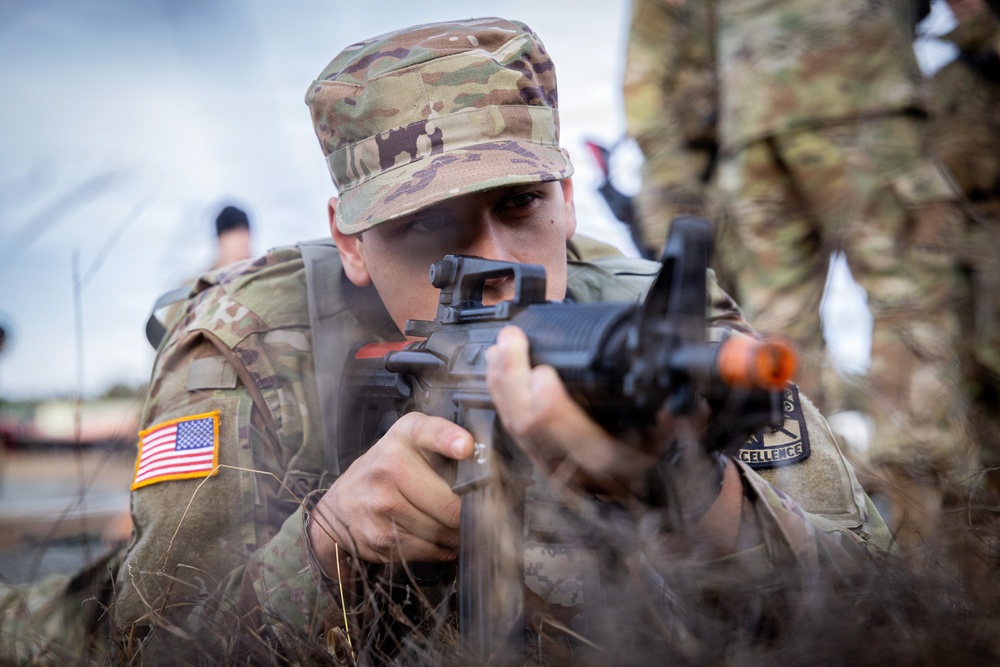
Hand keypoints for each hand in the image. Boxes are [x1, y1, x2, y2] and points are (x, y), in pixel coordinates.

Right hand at [307, 412, 473, 575]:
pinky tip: (439, 539)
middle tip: (477, 514)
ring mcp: (382, 503)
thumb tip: (487, 462)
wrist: (342, 503)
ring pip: (442, 531)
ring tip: (454, 526)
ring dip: (457, 534)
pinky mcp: (381, 536)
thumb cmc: (388, 468)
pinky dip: (442, 549)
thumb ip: (447, 441)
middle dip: (470, 514)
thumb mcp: (412, 441)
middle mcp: (390, 466)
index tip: (466, 447)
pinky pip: (429, 550)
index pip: (430, 432)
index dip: (450, 440)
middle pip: (451, 503)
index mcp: (406, 436)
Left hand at [486, 326, 745, 552]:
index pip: (578, 442)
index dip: (554, 409)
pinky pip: (515, 431)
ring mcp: (560, 471)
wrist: (676, 500)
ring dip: (502, 385)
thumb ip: (703, 402)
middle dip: (514, 384)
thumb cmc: (688, 456)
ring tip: (501, 345)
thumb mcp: (703, 429)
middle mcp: (585, 476)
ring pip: (517, 431)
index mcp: (625, 467)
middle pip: (532, 433)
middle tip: (511, 341)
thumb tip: (716, 374)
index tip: (545, 372)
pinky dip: (503, 396)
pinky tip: (499, 368)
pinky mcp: (547, 461)